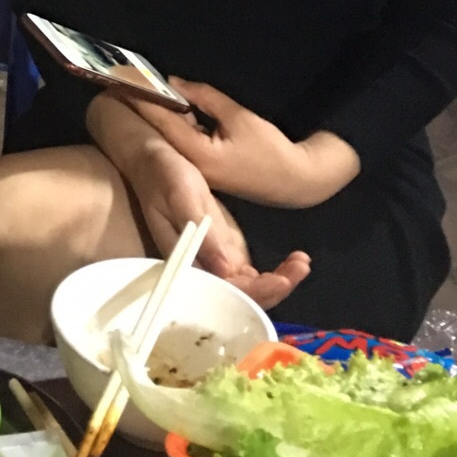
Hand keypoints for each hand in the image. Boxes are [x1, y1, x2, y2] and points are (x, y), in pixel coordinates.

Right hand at [126, 140, 311, 310]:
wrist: (153, 160)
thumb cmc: (163, 174)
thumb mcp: (182, 196)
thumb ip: (202, 232)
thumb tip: (226, 269)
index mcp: (186, 262)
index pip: (224, 291)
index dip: (254, 293)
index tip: (281, 281)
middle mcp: (202, 269)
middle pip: (242, 296)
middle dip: (275, 288)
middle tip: (301, 267)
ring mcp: (214, 261)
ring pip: (250, 287)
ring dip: (280, 281)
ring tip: (303, 263)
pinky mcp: (222, 250)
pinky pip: (250, 274)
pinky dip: (275, 272)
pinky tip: (294, 260)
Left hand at [131, 80, 361, 208]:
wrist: (295, 181)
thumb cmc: (269, 148)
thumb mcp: (237, 116)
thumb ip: (203, 98)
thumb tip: (173, 83)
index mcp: (198, 155)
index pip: (163, 122)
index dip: (144, 100)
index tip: (125, 82)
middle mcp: (191, 167)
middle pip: (162, 132)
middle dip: (147, 106)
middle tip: (129, 81)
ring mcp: (197, 173)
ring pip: (172, 139)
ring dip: (161, 115)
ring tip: (143, 89)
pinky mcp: (204, 172)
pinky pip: (183, 145)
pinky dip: (176, 125)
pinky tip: (171, 107)